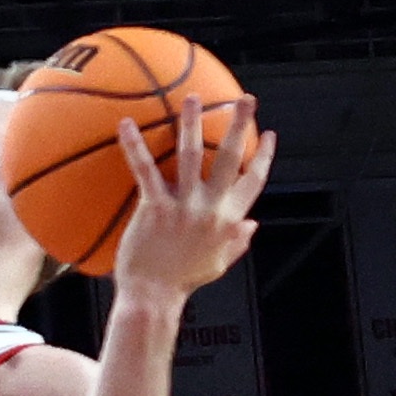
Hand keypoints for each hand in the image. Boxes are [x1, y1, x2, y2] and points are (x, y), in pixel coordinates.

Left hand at [112, 94, 275, 300]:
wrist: (153, 297)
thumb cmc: (182, 281)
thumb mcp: (218, 264)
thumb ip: (238, 242)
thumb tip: (254, 224)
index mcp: (229, 219)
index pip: (255, 181)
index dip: (264, 157)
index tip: (269, 134)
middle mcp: (211, 208)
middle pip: (231, 158)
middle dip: (240, 125)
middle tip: (244, 98)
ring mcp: (183, 206)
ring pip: (191, 155)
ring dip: (193, 124)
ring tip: (193, 98)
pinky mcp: (154, 208)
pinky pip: (145, 170)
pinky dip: (135, 146)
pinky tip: (126, 124)